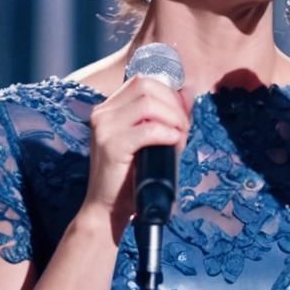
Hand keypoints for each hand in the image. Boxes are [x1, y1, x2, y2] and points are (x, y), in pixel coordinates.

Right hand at [81, 75, 191, 230]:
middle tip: (184, 126)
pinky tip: (174, 143)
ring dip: (173, 117)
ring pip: (148, 104)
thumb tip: (188, 93)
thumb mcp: (145, 139)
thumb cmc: (129, 175)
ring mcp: (104, 129)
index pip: (142, 81)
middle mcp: (102, 113)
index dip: (168, 92)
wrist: (106, 208)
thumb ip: (161, 117)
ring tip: (180, 137)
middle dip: (173, 103)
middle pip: (146, 86)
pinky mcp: (111, 146)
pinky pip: (148, 130)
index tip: (182, 113)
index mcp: (107, 108)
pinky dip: (167, 133)